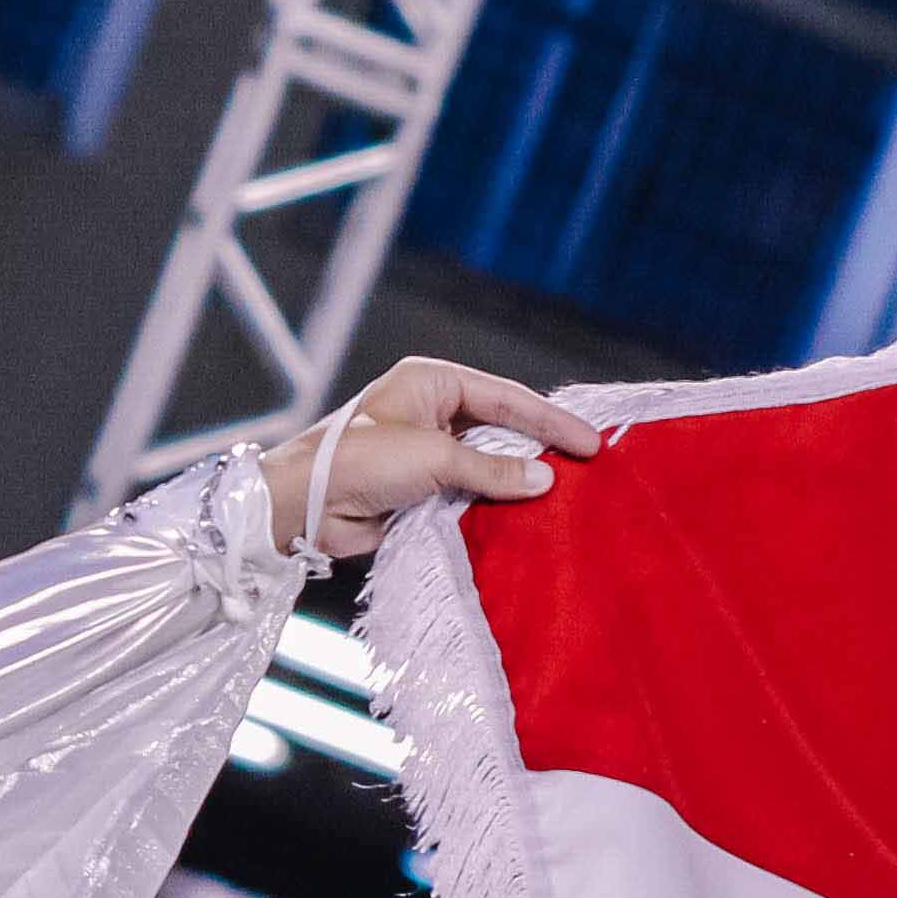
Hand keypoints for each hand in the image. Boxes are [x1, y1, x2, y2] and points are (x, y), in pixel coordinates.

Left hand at [256, 356, 601, 559]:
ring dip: (518, 479)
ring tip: (568, 495)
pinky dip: (495, 503)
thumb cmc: (362, 462)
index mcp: (433, 382)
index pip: (506, 398)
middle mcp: (432, 410)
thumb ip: (492, 469)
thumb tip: (545, 479)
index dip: (550, 420)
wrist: (305, 506)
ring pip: (487, 463)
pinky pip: (469, 492)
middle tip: (590, 469)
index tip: (591, 443)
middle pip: (501, 428)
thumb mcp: (435, 458)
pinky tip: (528, 515)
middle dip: (540, 448)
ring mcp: (427, 450)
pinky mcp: (421, 487)